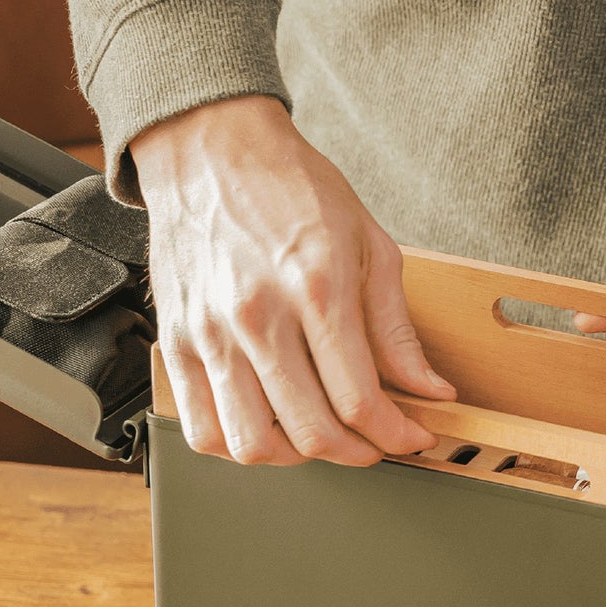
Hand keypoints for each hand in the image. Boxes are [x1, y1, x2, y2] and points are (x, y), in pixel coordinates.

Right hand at [132, 94, 454, 465]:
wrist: (211, 148)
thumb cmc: (292, 187)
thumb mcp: (370, 245)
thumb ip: (397, 329)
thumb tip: (429, 389)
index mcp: (316, 289)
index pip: (360, 400)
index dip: (395, 433)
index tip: (410, 435)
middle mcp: (258, 316)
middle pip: (311, 432)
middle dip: (357, 453)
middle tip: (373, 441)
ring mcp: (210, 333)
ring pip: (251, 444)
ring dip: (296, 458)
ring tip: (319, 436)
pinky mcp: (176, 340)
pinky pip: (200, 427)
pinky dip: (238, 446)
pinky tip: (266, 426)